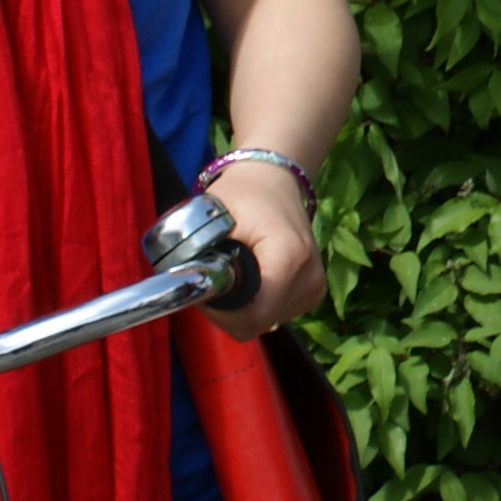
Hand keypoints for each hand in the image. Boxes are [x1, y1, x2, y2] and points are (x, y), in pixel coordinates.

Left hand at [200, 155, 326, 338]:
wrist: (274, 178)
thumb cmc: (242, 192)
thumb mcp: (213, 217)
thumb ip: (199, 255)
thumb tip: (184, 290)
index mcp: (288, 257)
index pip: (254, 316)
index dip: (222, 314)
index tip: (204, 294)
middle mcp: (309, 276)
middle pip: (259, 322)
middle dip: (228, 312)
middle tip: (212, 284)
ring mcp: (316, 285)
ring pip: (267, 322)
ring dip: (242, 310)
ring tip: (230, 279)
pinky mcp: (315, 290)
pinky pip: (278, 314)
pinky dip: (258, 305)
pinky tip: (249, 281)